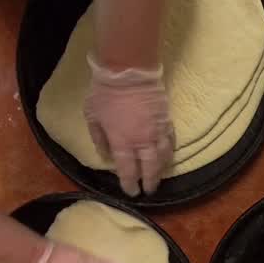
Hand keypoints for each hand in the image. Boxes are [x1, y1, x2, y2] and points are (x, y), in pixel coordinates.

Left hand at [83, 55, 174, 196]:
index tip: (131, 192)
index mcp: (122, 142)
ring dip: (161, 169)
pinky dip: (170, 151)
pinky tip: (168, 156)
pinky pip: (171, 141)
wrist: (129, 70)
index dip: (130, 183)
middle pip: (150, 168)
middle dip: (149, 182)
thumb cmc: (105, 92)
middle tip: (148, 190)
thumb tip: (106, 155)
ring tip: (159, 177)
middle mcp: (143, 141)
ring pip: (164, 157)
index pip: (128, 170)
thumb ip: (99, 138)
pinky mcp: (167, 120)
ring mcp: (157, 131)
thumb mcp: (92, 116)